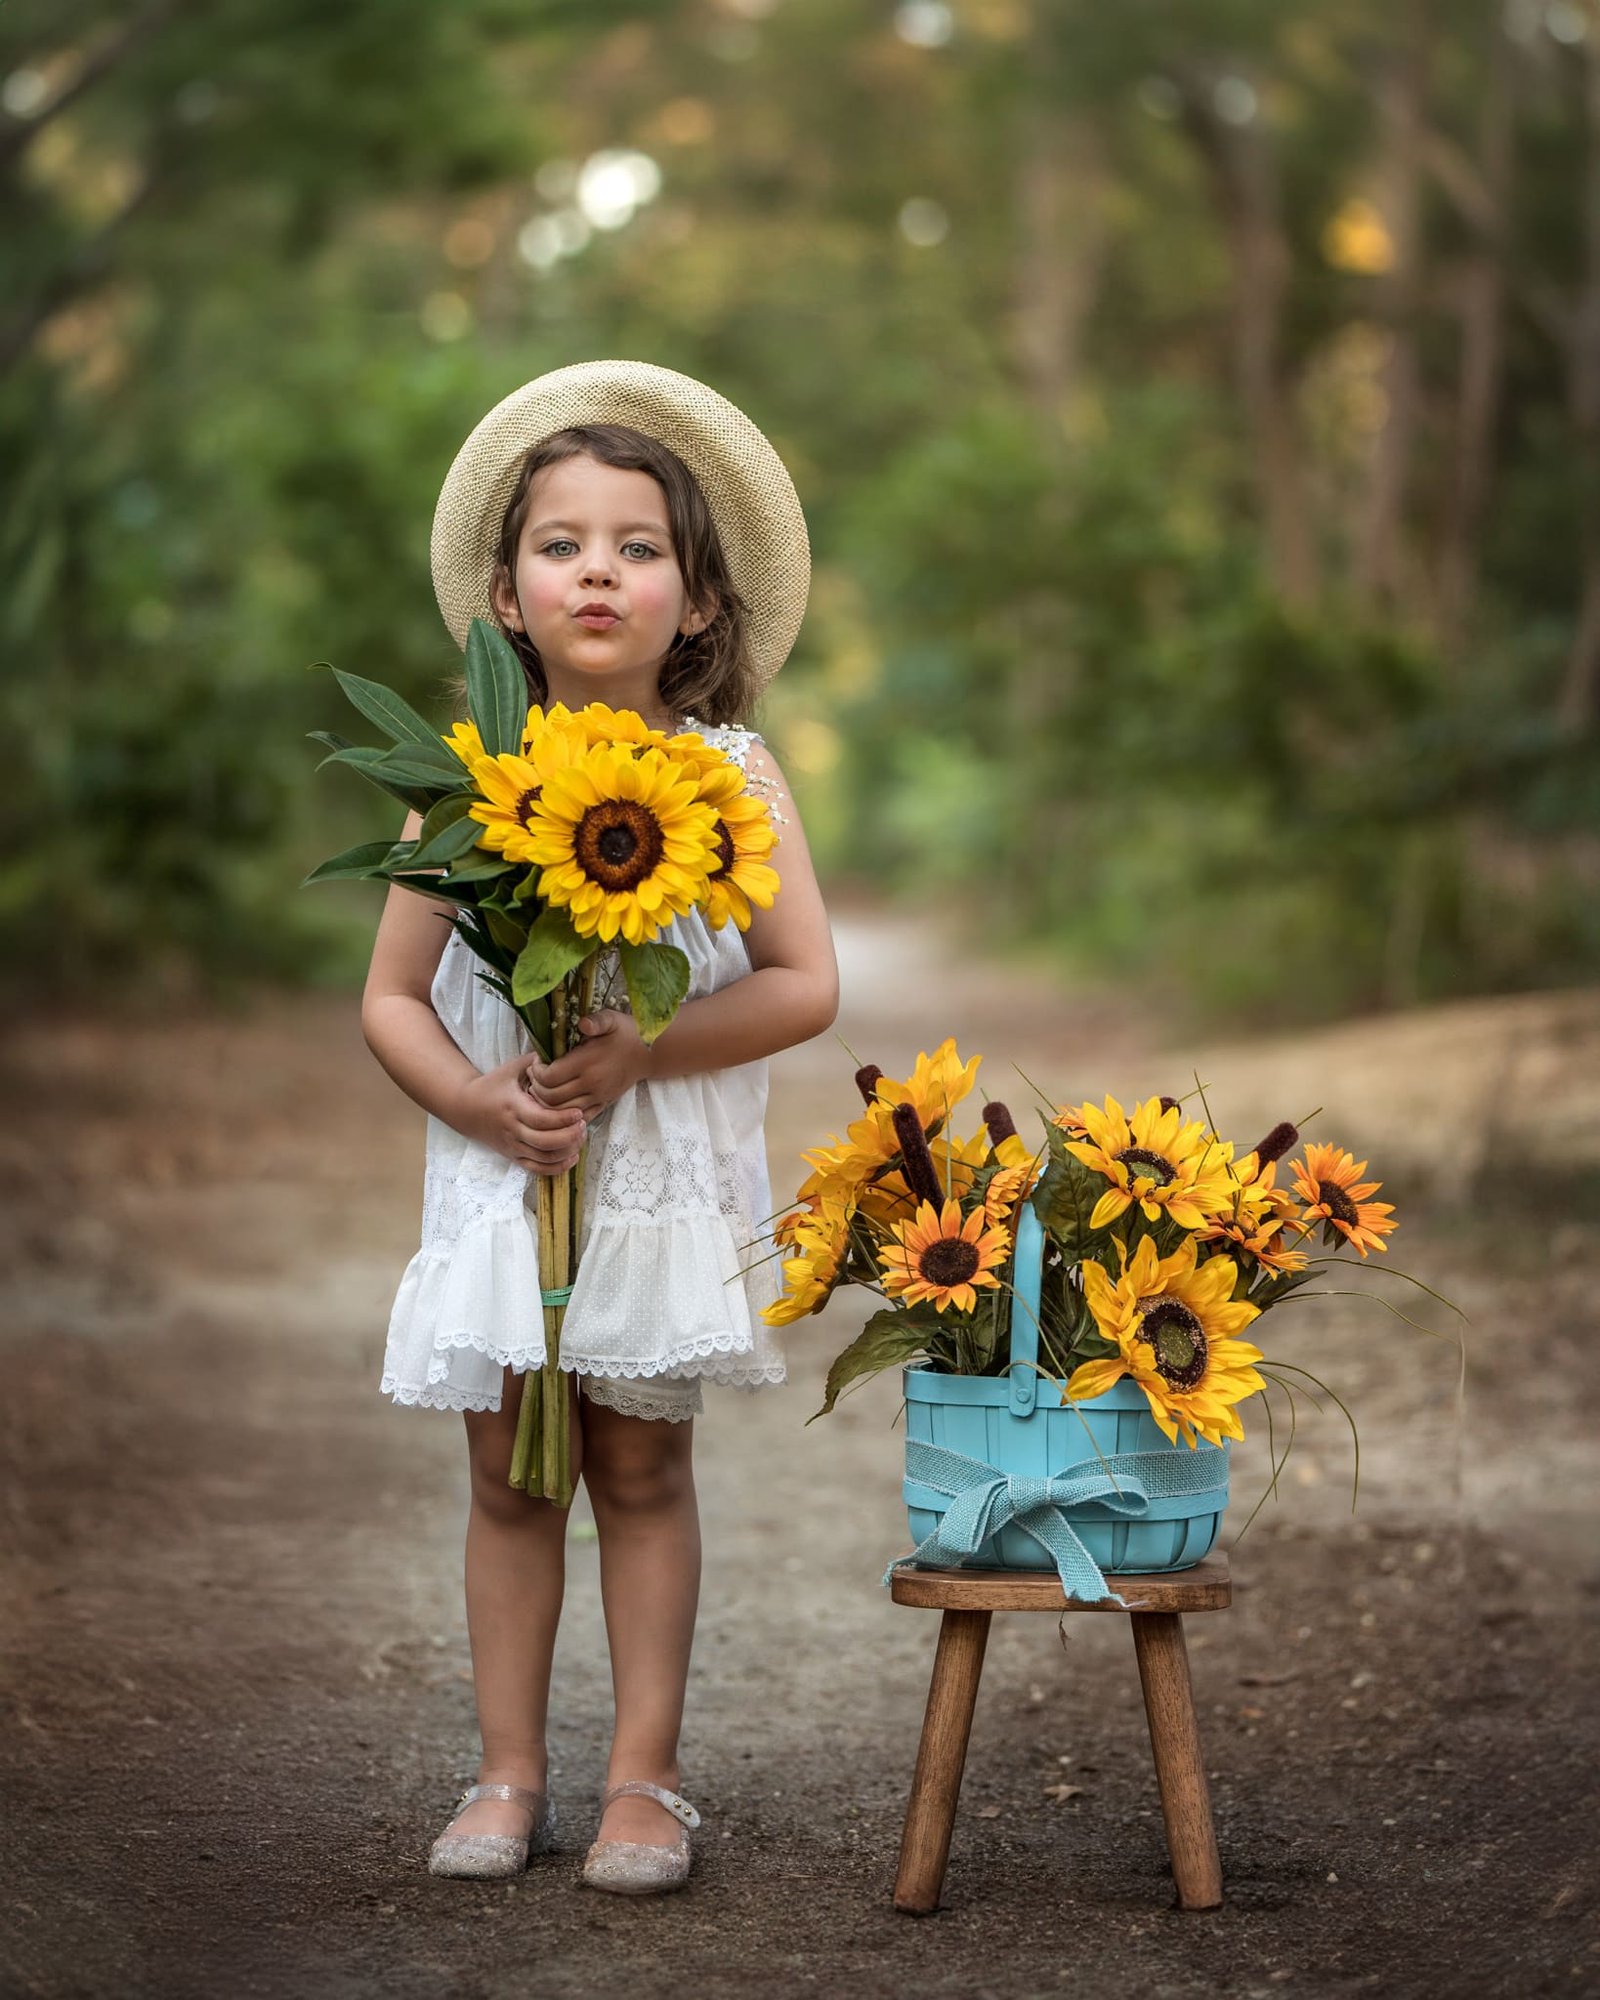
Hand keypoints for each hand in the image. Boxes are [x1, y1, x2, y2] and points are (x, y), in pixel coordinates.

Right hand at [453, 1053, 586, 1174]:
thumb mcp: (512, 1069)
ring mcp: (512, 1146)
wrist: (465, 1108)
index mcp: (513, 1107)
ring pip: (543, 1158)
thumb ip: (535, 1061)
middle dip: (569, 1137)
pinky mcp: (513, 1156)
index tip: (579, 1113)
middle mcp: (512, 1130)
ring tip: (580, 1138)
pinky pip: (536, 1169)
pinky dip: (556, 1167)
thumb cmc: (493, 1085)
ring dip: (566, 1152)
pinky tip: (571, 1157)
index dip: (563, 1119)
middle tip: (583, 1126)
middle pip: (544, 1142)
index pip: (541, 1119)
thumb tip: (560, 1050)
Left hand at [523, 1009, 649, 1119]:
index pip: (550, 1077)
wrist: (650, 1053)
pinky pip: (576, 1117)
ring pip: (560, 1112)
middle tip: (535, 1074)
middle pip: (550, 1097)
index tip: (537, 1060)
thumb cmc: (627, 1033)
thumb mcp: (612, 1019)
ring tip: (543, 1086)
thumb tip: (582, 1023)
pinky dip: (562, 1113)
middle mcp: (591, 1084)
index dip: (537, 1070)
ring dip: (545, 1102)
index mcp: (589, 1063)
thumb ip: (596, 1021)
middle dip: (536, 1086)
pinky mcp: (603, 1105)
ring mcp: (597, 1097)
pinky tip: (558, 1100)